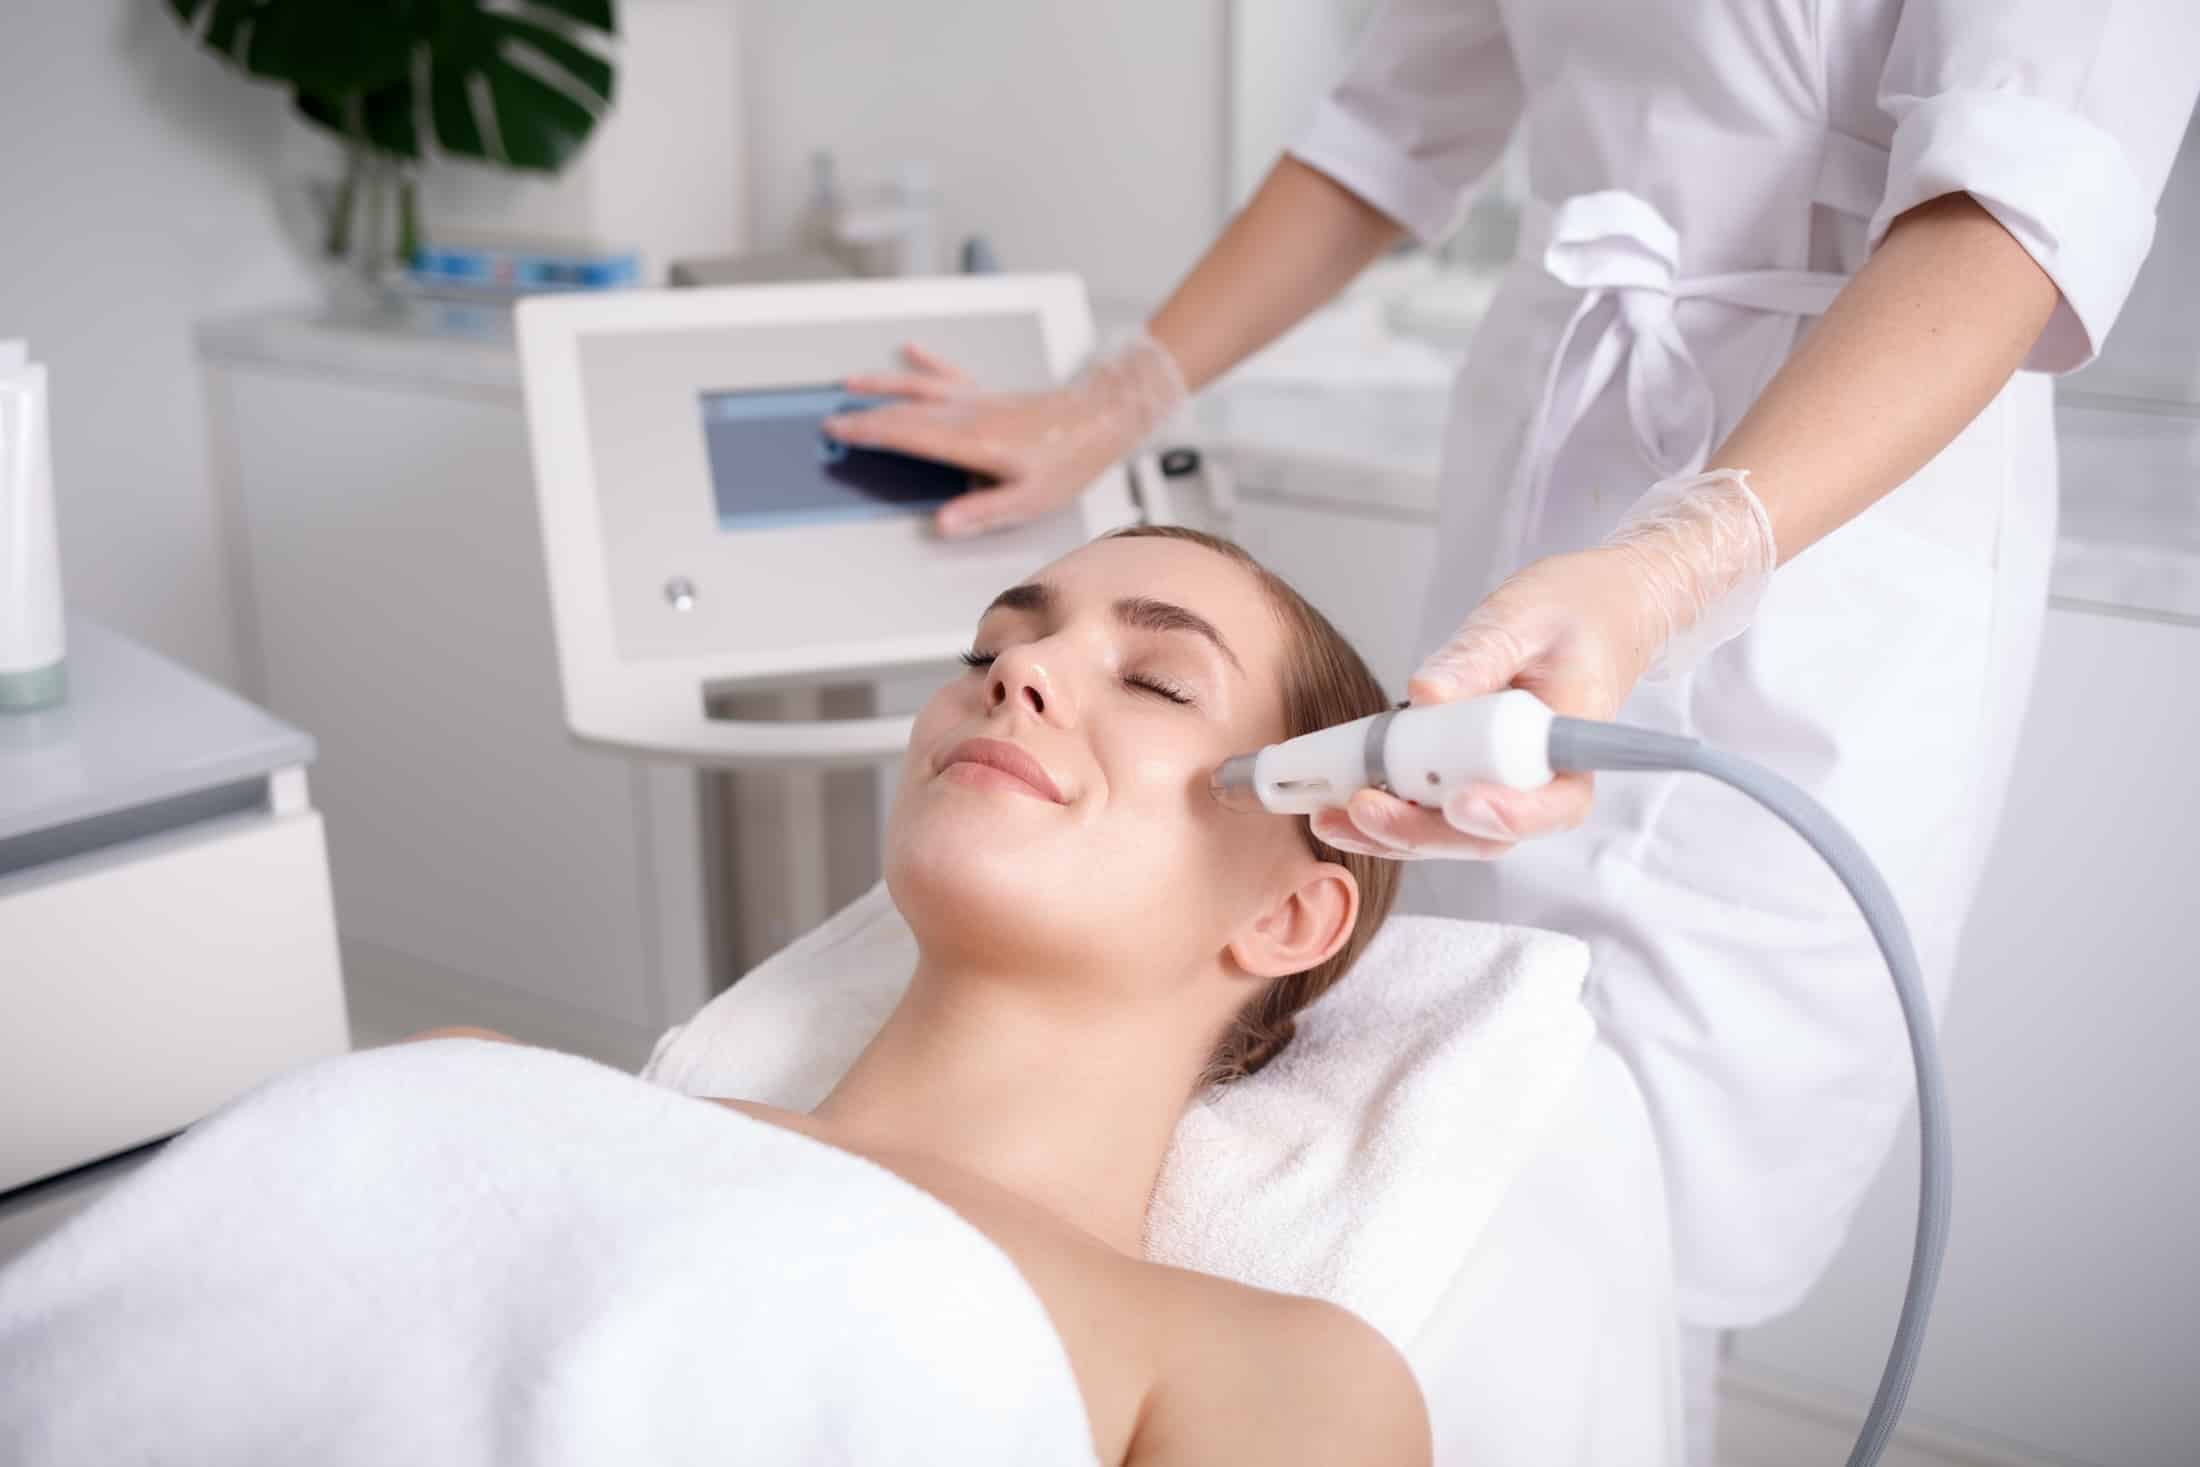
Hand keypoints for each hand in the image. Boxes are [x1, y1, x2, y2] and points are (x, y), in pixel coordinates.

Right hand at [823, 332, 1187, 538]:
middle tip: (830, 419)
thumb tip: (941, 524)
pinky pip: (951, 375)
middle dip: (863, 414)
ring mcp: (977, 401)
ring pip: (919, 388)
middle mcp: (968, 415)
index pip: (907, 436)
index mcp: (971, 442)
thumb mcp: (1028, 501)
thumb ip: (981, 512)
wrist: (1099, 419)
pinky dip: (927, 363)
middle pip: (904, 412)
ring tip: (851, 382)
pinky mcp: (989, 395)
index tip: (840, 431)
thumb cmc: (1068, 461)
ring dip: (883, 384)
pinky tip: (911, 351)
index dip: (869, 432)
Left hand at [1312, 468, 1776, 859]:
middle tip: (1362, 806)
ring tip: (1327, 814)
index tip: (1458, 802)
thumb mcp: (1524, 618)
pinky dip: (1386, 811)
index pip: (1551, 805)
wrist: (1594, 612)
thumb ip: (1478, 657)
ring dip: (1388, 832)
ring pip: (1449, 834)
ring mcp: (1503, 787)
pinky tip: (1335, 800)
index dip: (1505, 815)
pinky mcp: (1469, 778)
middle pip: (1484, 834)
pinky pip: (1430, 811)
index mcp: (1573, 748)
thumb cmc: (1573, 611)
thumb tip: (1426, 694)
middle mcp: (1541, 784)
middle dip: (1418, 830)